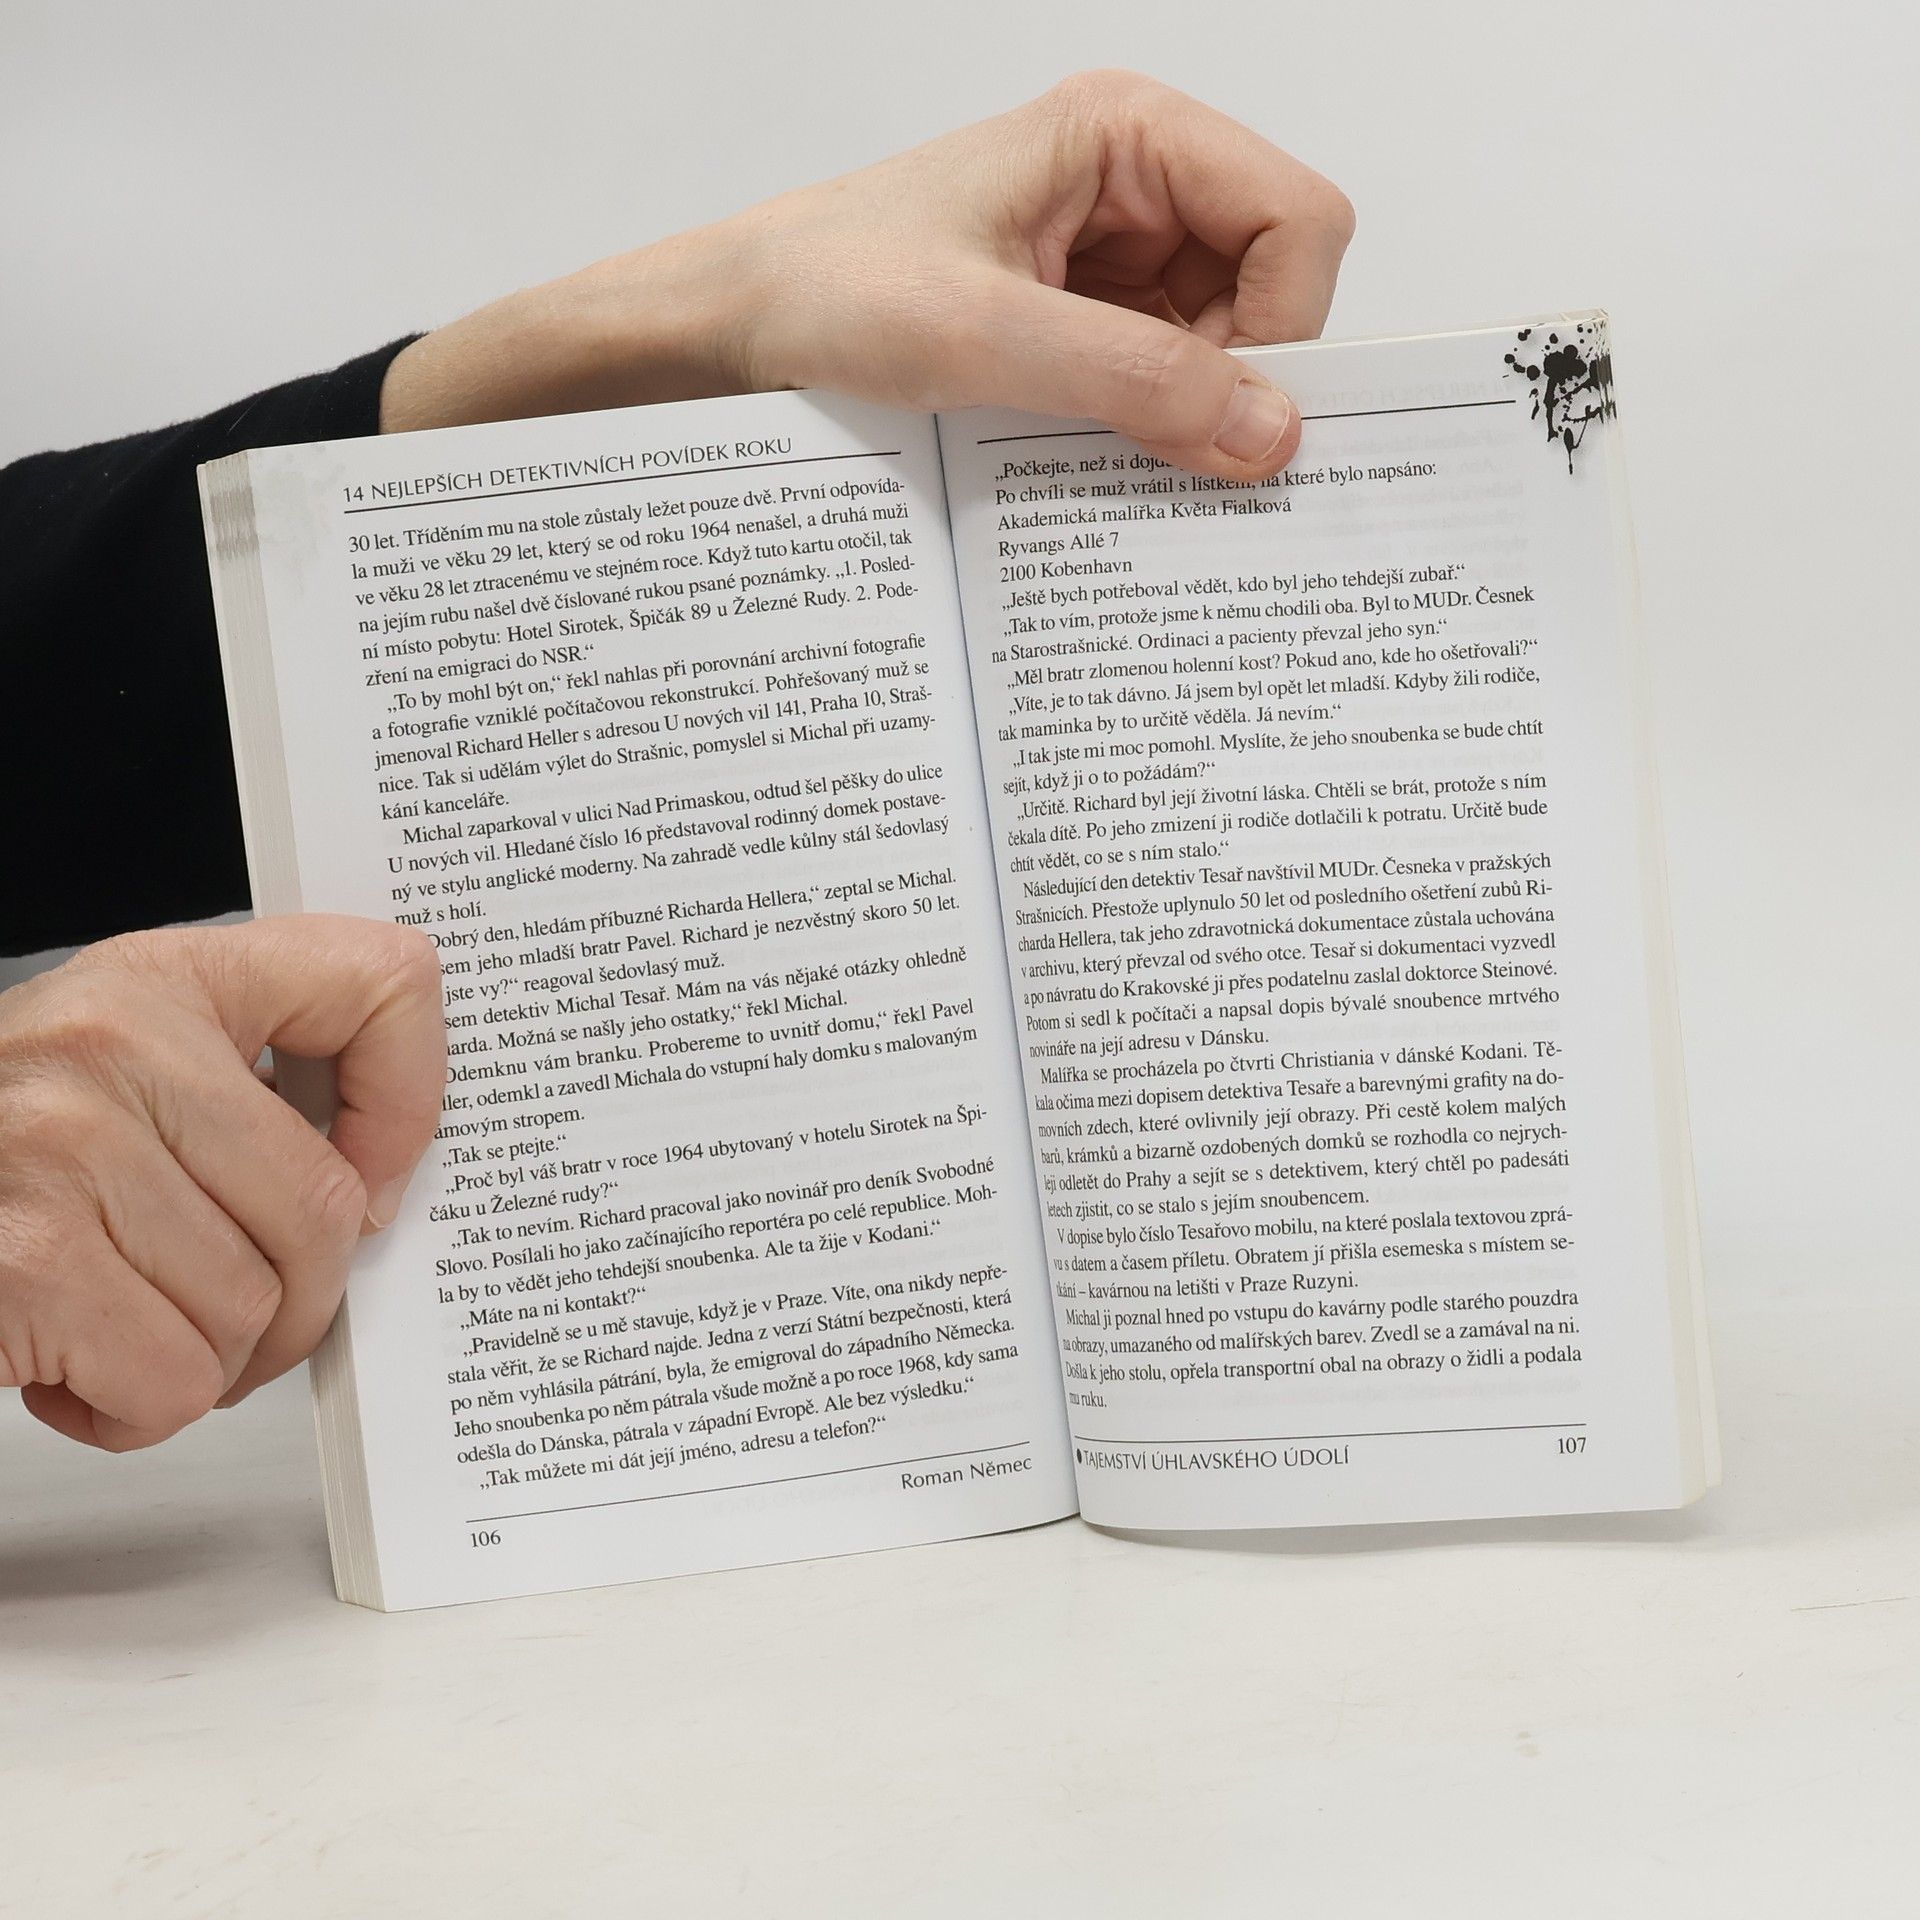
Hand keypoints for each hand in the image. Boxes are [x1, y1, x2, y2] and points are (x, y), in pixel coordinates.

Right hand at [0, 917, 444, 1449]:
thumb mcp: (117, 1069)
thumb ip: (247, 1093)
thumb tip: (374, 1192)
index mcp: (160, 979)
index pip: (381, 980)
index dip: (412, 1096)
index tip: (375, 1172)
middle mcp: (115, 1045)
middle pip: (324, 1211)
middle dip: (294, 1300)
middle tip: (226, 1311)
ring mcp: (67, 1151)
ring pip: (255, 1310)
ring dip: (204, 1361)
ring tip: (120, 1324)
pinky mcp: (29, 1265)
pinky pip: (175, 1379)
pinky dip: (135, 1409)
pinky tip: (71, 1367)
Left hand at [382, 71, 1354, 480]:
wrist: (733, 326)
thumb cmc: (827, 288)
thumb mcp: (985, 337)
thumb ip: (1136, 382)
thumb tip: (1272, 435)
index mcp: (1130, 136)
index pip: (1299, 220)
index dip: (1284, 326)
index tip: (1222, 412)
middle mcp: (1138, 186)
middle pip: (1272, 291)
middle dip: (1229, 379)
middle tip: (1147, 441)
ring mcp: (1113, 258)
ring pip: (1222, 349)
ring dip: (1178, 413)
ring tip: (1083, 440)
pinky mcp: (1081, 321)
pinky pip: (1160, 381)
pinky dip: (1140, 428)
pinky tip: (1075, 448)